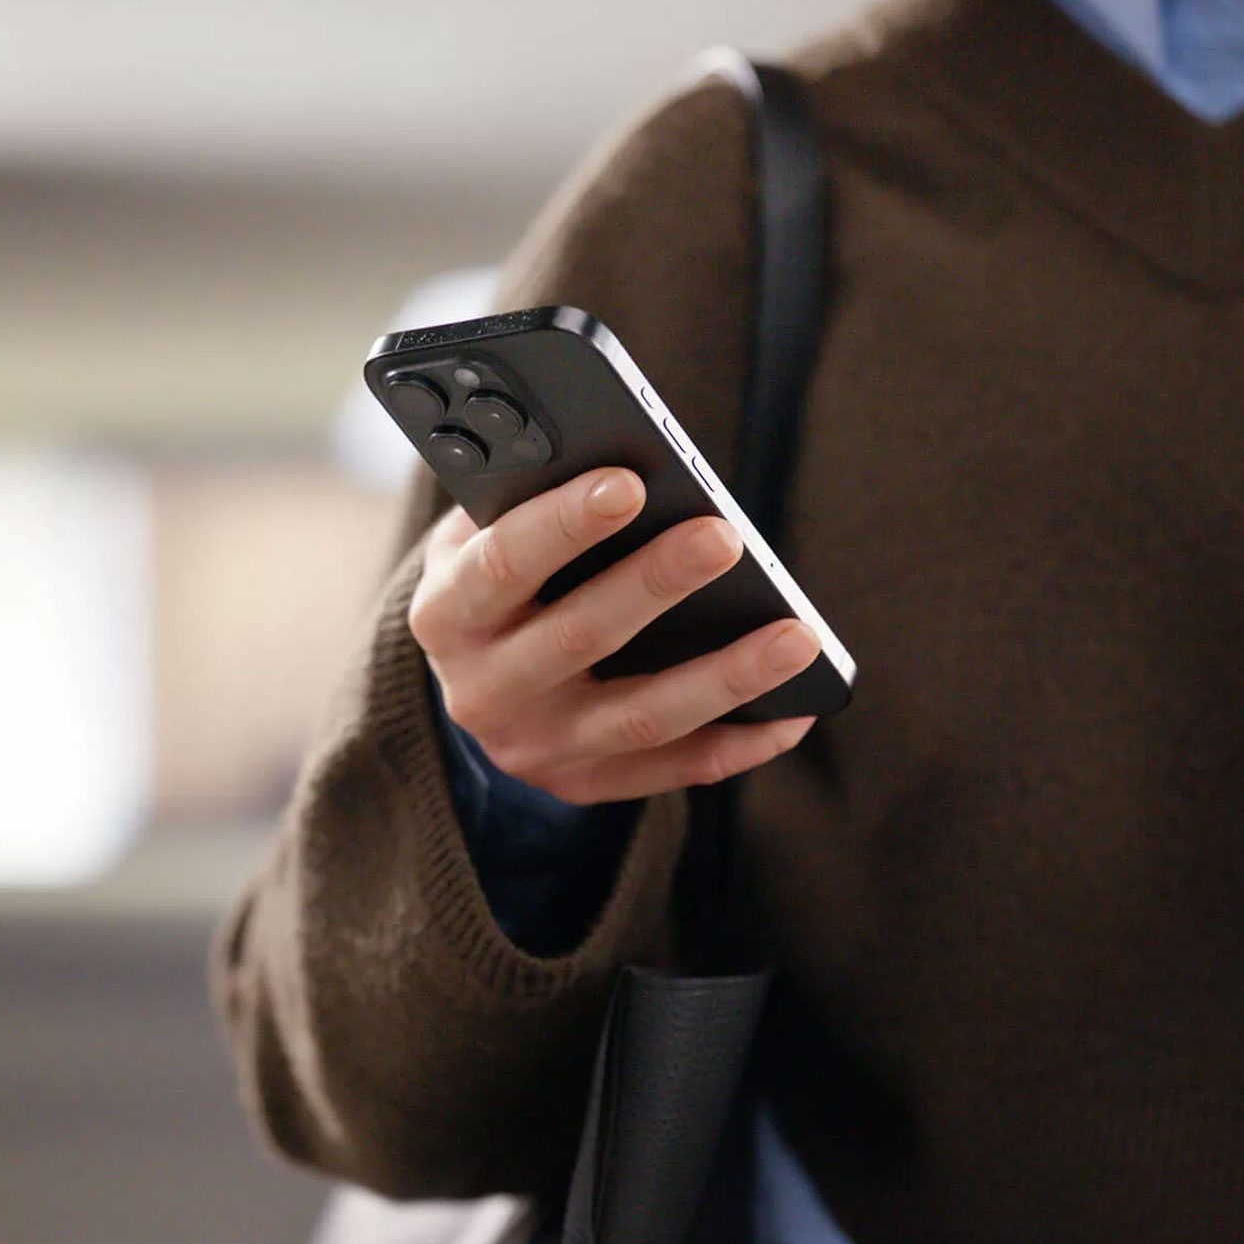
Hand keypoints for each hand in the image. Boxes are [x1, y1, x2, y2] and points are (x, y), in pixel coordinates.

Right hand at [408, 467, 821, 804]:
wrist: (474, 673)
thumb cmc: (499, 571)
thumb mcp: (482, 532)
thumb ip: (527, 500)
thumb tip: (625, 460)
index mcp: (446, 614)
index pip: (501, 566)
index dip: (563, 525)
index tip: (628, 482)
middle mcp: (483, 691)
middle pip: (579, 638)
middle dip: (655, 584)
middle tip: (723, 537)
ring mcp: (537, 748)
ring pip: (641, 717)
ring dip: (724, 677)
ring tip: (797, 637)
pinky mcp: (586, 783)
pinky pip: (675, 769)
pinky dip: (740, 742)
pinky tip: (796, 711)